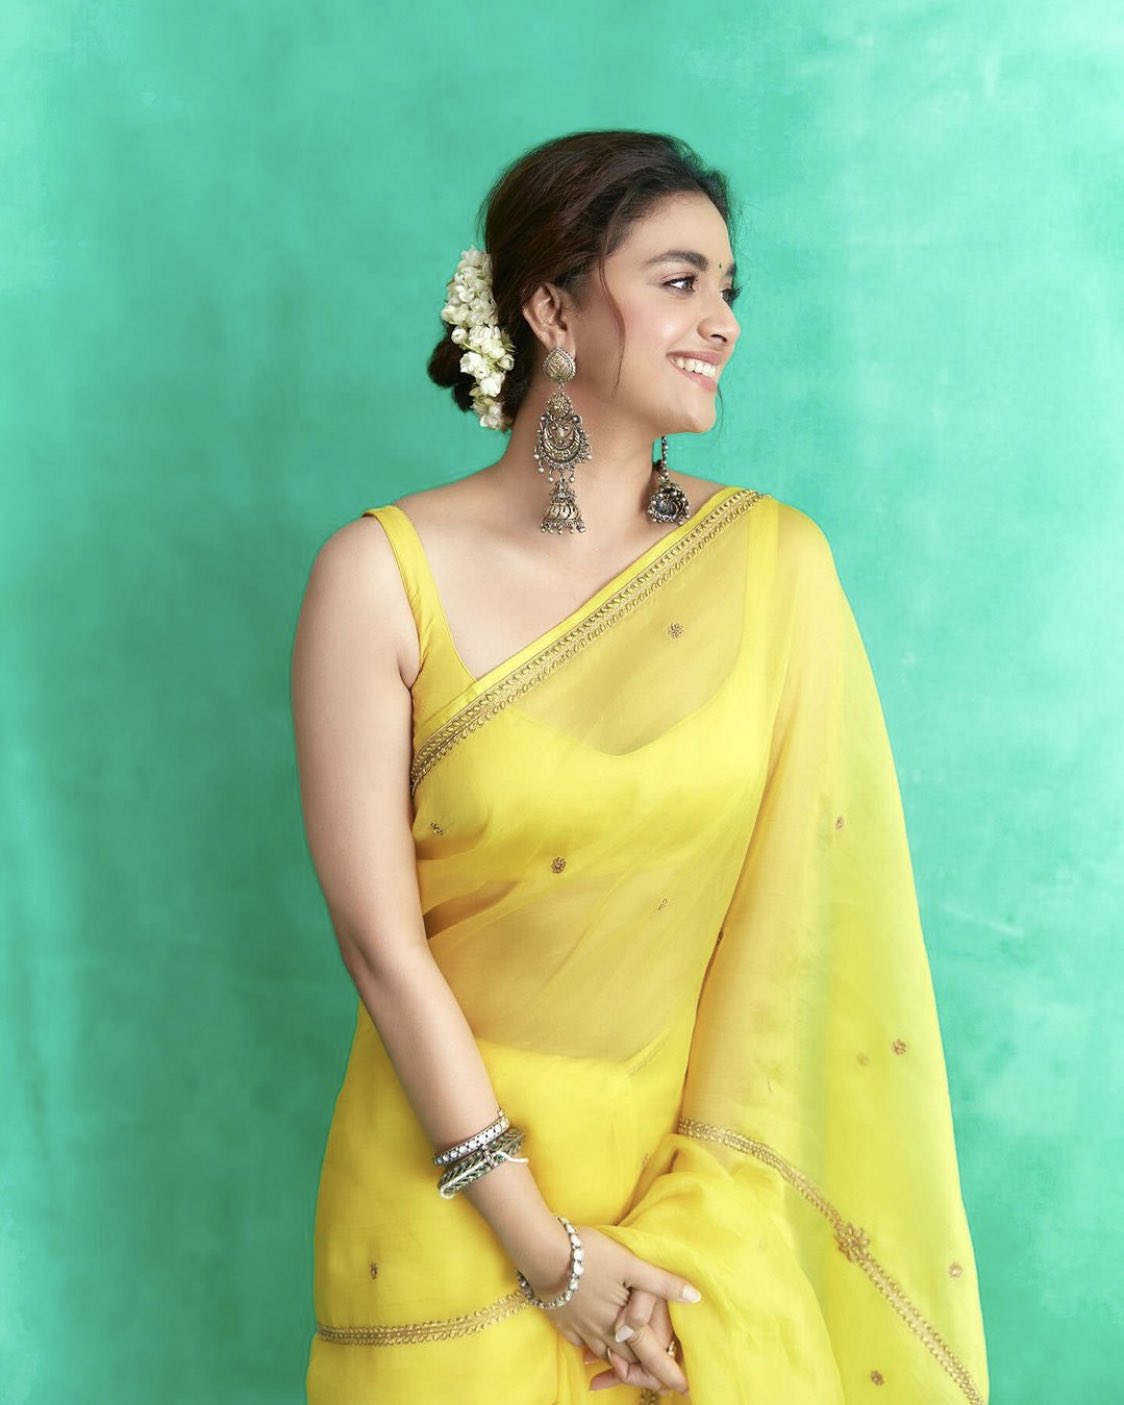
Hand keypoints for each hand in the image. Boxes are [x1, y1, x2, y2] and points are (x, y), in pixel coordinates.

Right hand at [521, 1226, 694, 1396]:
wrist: (542, 1254)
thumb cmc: (590, 1256)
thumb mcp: (630, 1264)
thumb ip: (661, 1283)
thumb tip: (694, 1297)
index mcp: (622, 1324)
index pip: (650, 1355)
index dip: (668, 1372)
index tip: (685, 1387)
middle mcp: (602, 1334)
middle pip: (627, 1362)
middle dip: (643, 1372)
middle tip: (657, 1377)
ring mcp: (580, 1330)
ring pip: (604, 1355)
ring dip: (619, 1364)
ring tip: (630, 1369)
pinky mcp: (563, 1322)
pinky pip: (583, 1345)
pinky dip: (593, 1351)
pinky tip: (594, 1347)